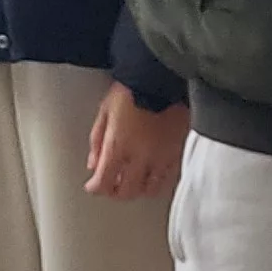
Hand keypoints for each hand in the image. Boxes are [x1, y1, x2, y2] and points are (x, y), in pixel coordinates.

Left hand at [84, 85, 190, 199]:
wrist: (162, 78)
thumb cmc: (132, 89)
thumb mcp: (105, 111)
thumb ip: (97, 140)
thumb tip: (93, 163)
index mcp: (118, 146)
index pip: (103, 182)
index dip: (96, 188)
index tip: (93, 185)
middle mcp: (140, 157)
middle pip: (126, 191)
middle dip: (115, 192)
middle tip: (111, 186)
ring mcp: (161, 157)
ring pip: (149, 189)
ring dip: (137, 189)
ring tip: (132, 181)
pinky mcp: (178, 153)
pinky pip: (168, 178)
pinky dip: (157, 181)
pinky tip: (152, 175)